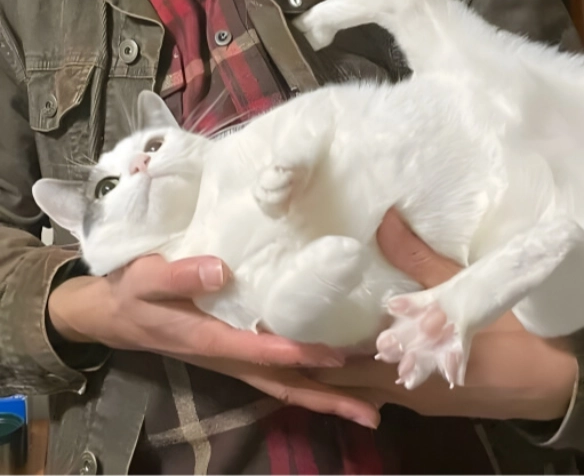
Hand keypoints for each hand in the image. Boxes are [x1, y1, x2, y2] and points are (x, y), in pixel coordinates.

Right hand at [48, 254, 380, 427]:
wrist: (115, 316)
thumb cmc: (132, 295)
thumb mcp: (144, 280)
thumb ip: (179, 276)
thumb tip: (221, 270)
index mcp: (209, 339)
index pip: (258, 351)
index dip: (295, 354)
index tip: (334, 356)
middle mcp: (229, 357)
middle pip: (284, 385)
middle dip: (327, 400)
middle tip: (372, 412)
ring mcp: (236, 359)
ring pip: (286, 385)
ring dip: (327, 396)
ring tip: (370, 406)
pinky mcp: (239, 351)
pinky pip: (280, 372)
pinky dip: (311, 379)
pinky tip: (338, 373)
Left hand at [311, 209, 578, 421]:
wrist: (558, 381)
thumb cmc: (513, 336)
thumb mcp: (464, 292)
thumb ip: (418, 258)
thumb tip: (384, 219)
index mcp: (405, 365)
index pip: (339, 366)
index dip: (307, 351)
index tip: (275, 332)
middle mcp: (406, 389)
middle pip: (347, 382)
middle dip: (320, 362)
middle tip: (288, 334)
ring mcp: (421, 397)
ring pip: (370, 386)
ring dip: (347, 367)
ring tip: (320, 337)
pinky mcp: (437, 397)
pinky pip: (393, 387)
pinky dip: (375, 370)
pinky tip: (372, 350)